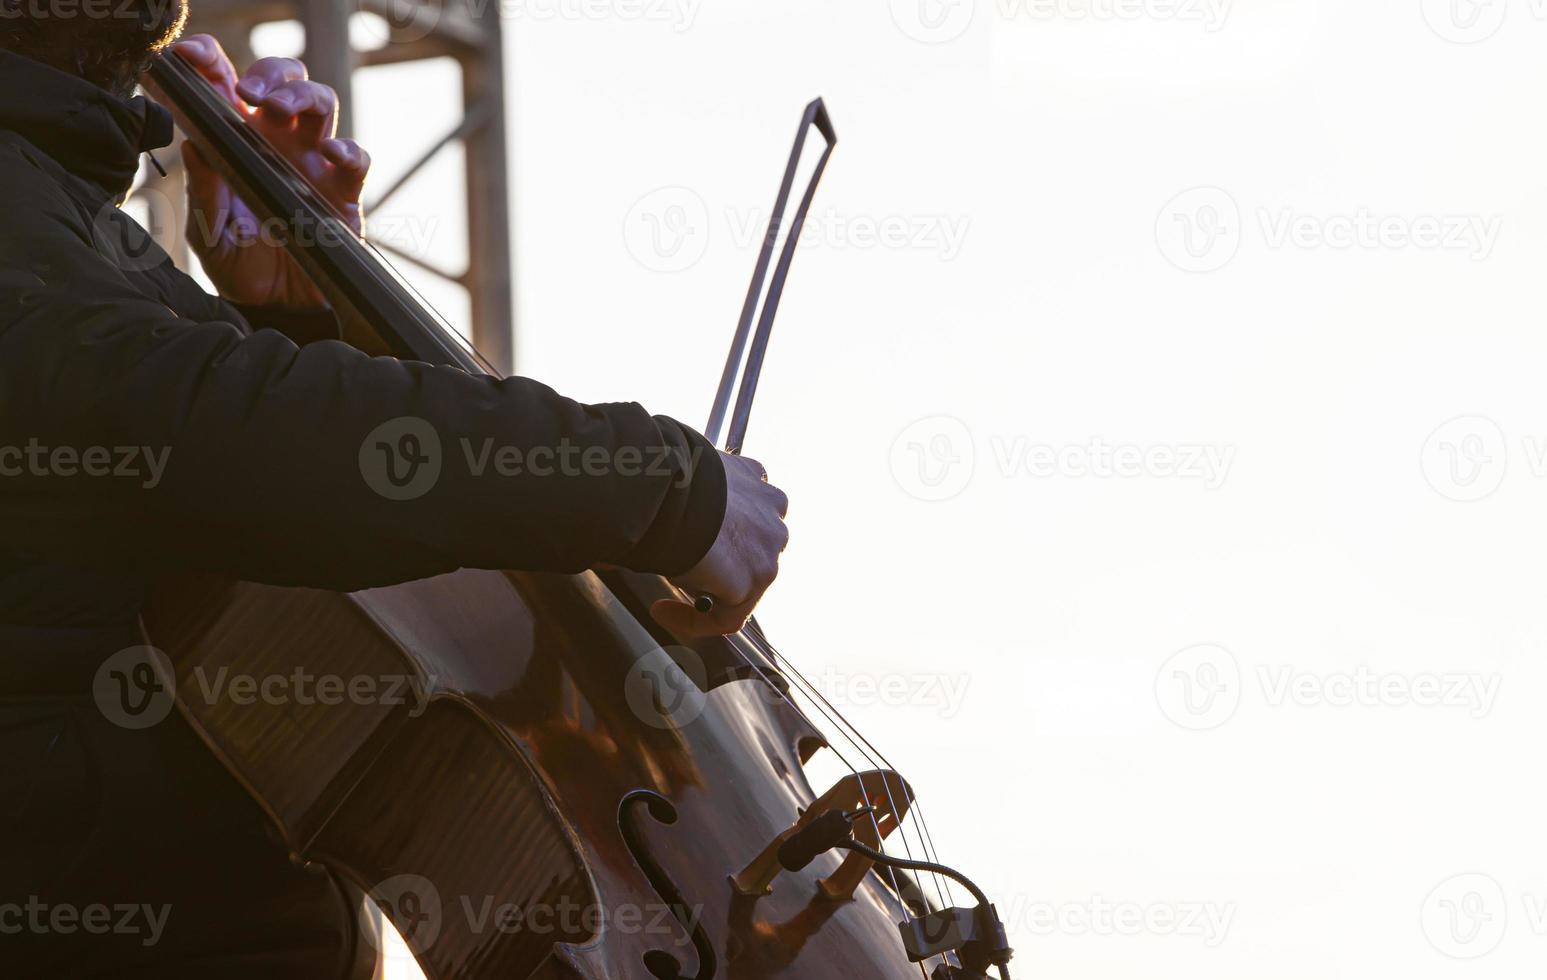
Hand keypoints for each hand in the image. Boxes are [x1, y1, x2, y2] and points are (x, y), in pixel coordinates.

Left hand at [162, 35, 371, 309]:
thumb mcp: (208, 230)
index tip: (191, 56)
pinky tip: (330, 155)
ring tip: (278, 110)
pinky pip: (356, 159)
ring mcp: (315, 164)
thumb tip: (193, 144)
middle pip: (286, 78)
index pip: (226, 84)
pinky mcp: (345, 194)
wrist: (276, 312)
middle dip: (271, 72)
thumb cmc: (239, 266)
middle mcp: (279, 142)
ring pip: (322, 103)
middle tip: (250, 90)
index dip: (210, 61)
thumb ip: (203, 188)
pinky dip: (347, 150)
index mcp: (238, 139)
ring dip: (302, 96)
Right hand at [652, 452, 789, 636]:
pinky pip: (728, 615)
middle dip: (718, 567)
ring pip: (742, 586)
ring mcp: (770, 546)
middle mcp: (771, 509)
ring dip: (706, 594)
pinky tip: (661, 610)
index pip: (748, 514)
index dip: (719, 536)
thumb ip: (682, 499)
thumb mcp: (679, 479)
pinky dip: (693, 621)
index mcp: (753, 477)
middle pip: (751, 551)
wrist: (665, 486)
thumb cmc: (660, 477)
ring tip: (664, 596)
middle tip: (678, 574)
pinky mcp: (758, 576)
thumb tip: (643, 515)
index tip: (689, 546)